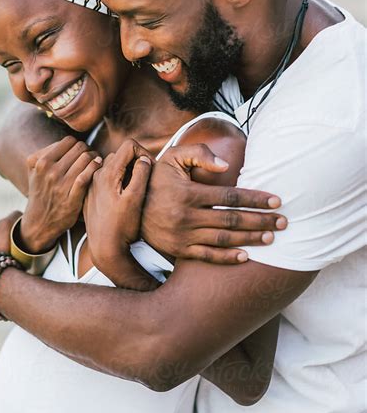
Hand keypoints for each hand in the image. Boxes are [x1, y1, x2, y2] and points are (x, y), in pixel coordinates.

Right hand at [20, 136, 102, 252]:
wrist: (39, 222)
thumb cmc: (41, 191)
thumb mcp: (34, 170)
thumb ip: (46, 152)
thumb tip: (68, 140)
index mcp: (41, 162)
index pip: (69, 141)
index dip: (78, 144)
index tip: (81, 152)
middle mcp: (50, 172)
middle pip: (80, 148)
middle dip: (88, 150)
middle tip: (92, 156)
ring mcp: (61, 185)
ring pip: (87, 159)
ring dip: (95, 158)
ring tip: (96, 162)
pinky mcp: (72, 198)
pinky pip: (87, 175)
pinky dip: (95, 168)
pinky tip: (97, 168)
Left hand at [84, 139, 158, 290]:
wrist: (104, 249)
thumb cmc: (121, 227)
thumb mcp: (136, 199)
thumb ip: (141, 174)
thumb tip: (144, 159)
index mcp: (108, 173)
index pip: (129, 145)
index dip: (144, 153)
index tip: (152, 169)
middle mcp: (96, 175)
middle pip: (120, 155)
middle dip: (135, 162)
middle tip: (146, 180)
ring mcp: (92, 185)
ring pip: (113, 167)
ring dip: (126, 172)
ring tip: (135, 190)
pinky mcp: (91, 195)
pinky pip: (105, 179)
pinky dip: (117, 182)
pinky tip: (123, 199)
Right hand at [141, 144, 286, 263]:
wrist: (128, 205)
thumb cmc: (157, 177)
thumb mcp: (173, 157)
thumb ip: (199, 153)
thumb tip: (226, 165)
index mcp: (188, 193)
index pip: (230, 197)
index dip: (255, 199)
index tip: (277, 200)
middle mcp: (186, 217)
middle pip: (232, 220)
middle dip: (261, 221)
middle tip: (284, 222)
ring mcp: (183, 236)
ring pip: (224, 240)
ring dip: (250, 239)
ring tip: (271, 238)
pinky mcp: (179, 249)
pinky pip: (207, 257)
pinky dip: (228, 258)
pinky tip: (246, 256)